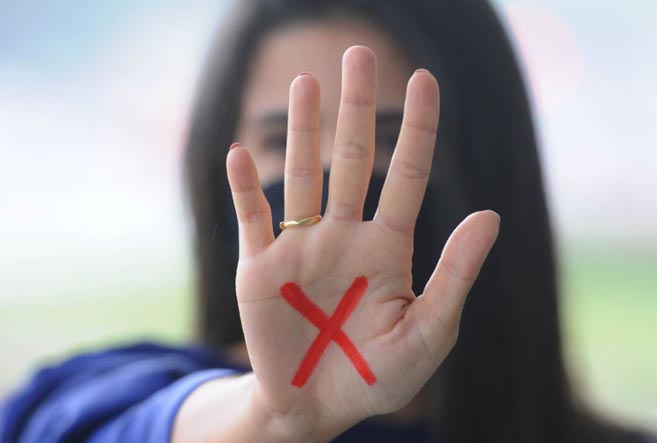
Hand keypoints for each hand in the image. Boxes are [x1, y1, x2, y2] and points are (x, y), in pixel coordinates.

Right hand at [226, 45, 499, 440]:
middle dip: (356, 109)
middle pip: (352, 160)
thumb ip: (455, 275)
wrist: (317, 409)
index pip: (406, 176)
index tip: (424, 80)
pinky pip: (251, 219)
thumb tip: (490, 214)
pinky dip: (244, 187)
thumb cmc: (377, 377)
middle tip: (359, 56)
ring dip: (303, 131)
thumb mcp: (428, 334)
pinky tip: (239, 153)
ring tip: (307, 82)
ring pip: (302, 176)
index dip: (417, 128)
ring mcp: (300, 247)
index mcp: (387, 248)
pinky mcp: (259, 269)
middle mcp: (343, 236)